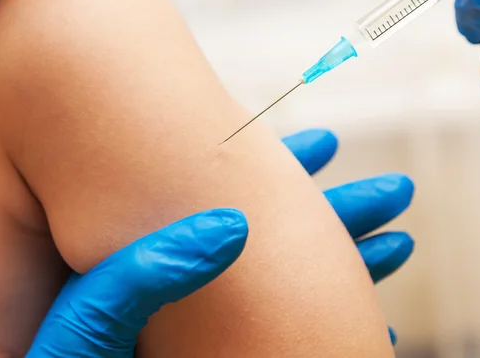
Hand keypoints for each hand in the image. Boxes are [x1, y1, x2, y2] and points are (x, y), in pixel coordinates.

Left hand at [27, 128, 413, 356]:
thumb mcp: (81, 334)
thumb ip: (131, 286)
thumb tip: (224, 228)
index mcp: (154, 266)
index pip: (230, 206)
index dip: (281, 173)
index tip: (325, 142)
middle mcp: (192, 294)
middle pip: (278, 239)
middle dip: (339, 216)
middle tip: (394, 192)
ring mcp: (213, 324)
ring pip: (298, 283)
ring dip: (352, 263)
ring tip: (399, 239)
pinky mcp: (229, 345)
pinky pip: (293, 322)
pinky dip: (334, 311)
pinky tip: (374, 299)